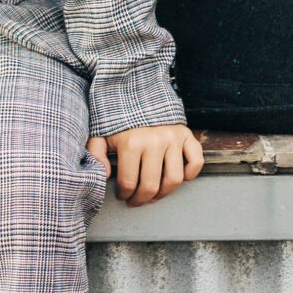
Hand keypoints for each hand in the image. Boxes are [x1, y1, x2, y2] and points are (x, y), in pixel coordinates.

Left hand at [87, 124, 202, 207]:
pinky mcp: (186, 135)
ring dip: (164, 193)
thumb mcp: (101, 134)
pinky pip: (196, 161)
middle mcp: (155, 142)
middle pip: (151, 185)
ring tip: (155, 194)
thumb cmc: (119, 119)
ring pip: (174, 179)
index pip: (129, 183)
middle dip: (142, 199)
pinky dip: (191, 173)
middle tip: (137, 200)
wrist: (138, 93)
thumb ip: (96, 154)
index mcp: (132, 143)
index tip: (123, 195)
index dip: (125, 194)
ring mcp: (173, 139)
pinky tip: (179, 176)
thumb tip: (105, 176)